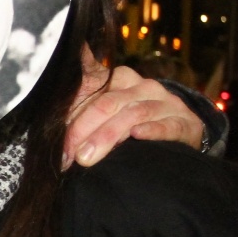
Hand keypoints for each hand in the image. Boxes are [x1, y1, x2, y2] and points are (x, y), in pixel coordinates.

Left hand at [63, 45, 202, 168]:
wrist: (183, 129)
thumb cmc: (135, 121)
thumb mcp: (109, 109)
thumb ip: (82, 102)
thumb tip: (52, 89)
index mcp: (119, 79)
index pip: (90, 86)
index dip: (70, 110)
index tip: (53, 130)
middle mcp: (142, 86)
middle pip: (107, 103)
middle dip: (83, 130)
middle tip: (68, 155)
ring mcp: (165, 103)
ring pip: (133, 114)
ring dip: (107, 136)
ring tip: (87, 157)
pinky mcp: (184, 122)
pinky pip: (167, 124)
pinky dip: (152, 130)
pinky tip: (137, 136)